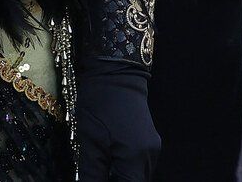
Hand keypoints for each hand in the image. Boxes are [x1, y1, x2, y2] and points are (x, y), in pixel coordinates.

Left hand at [76, 58, 158, 179]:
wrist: (115, 69)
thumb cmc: (100, 101)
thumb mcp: (89, 141)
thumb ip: (92, 172)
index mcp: (136, 157)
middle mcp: (150, 156)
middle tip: (93, 176)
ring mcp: (151, 148)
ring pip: (135, 176)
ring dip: (119, 177)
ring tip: (99, 171)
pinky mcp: (147, 142)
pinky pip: (136, 166)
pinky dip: (123, 170)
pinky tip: (107, 165)